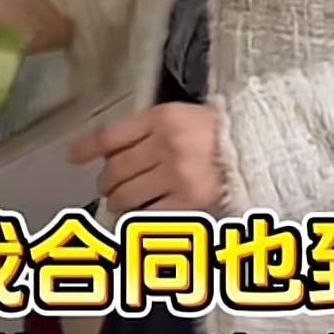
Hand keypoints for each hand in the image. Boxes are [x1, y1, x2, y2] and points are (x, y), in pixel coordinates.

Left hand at [68, 103, 226, 213]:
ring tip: (119, 202)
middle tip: (107, 186)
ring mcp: (177, 174)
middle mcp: (166, 144)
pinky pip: (149, 213)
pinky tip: (138, 215)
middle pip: (115, 169)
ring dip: (116, 201)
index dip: (87, 148)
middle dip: (105, 181)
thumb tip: (105, 151)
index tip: (73, 156)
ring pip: (126, 194)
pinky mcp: (189, 200)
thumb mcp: (181, 117)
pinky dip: (138, 216)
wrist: (259, 151)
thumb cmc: (218, 133)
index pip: (111, 135)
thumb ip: (146, 131)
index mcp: (163, 118)